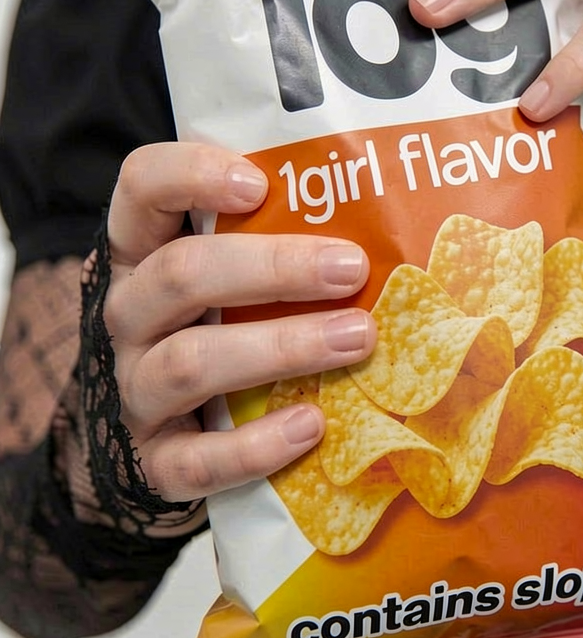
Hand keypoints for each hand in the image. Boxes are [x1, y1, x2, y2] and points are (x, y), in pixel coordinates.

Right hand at [94, 141, 375, 516]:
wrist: (162, 443)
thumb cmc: (221, 331)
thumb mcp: (232, 276)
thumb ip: (280, 238)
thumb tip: (397, 209)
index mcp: (143, 251)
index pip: (142, 187)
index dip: (191, 174)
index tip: (258, 183)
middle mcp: (128, 314)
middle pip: (179, 274)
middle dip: (274, 267)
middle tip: (351, 269)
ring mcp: (133, 390)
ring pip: (189, 363)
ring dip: (281, 347)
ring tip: (357, 339)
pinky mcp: (152, 462)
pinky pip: (196, 459)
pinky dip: (256, 444)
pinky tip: (312, 424)